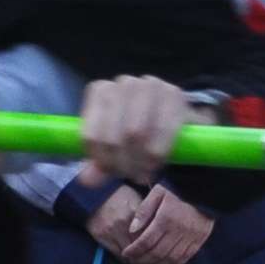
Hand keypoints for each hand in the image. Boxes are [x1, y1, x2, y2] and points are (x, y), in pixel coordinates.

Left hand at [79, 74, 195, 186]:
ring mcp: (148, 84)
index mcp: (100, 92)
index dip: (102, 162)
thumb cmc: (140, 132)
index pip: (91, 136)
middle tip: (132, 175)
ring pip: (136, 133)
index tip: (113, 173)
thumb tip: (87, 180)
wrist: (177, 117)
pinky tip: (158, 162)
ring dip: (140, 161)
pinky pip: (163, 131)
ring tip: (144, 171)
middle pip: (113, 137)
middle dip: (123, 164)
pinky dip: (159, 153)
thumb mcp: (115, 148)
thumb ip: (99, 163)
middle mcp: (122, 83)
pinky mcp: (173, 92)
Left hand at [87, 182, 211, 263]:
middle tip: (133, 261)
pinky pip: (185, 257)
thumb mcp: (157, 193)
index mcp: (165, 218)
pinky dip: (173, 262)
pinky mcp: (200, 239)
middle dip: (142, 259)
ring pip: (171, 258)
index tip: (126, 254)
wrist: (203, 189)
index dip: (134, 250)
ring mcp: (191, 236)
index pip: (146, 241)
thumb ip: (143, 210)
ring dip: (157, 263)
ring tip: (147, 262)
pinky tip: (164, 261)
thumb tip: (132, 229)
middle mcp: (178, 230)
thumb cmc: (176, 190)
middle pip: (157, 252)